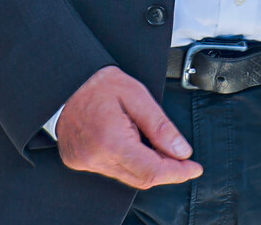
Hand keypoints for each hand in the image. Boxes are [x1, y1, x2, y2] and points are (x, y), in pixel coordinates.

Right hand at [56, 65, 202, 188]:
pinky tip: (136, 146)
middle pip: (141, 179)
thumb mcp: (137, 95)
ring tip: (159, 146)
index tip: (194, 168)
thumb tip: (182, 151)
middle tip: (184, 159)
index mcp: (111, 142)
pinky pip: (112, 171)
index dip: (177, 173)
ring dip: (149, 167)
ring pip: (128, 177)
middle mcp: (95, 158)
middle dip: (167, 171)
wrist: (66, 81)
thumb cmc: (99, 84)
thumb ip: (160, 126)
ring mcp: (84, 162)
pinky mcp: (79, 162)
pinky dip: (130, 164)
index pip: (152, 171)